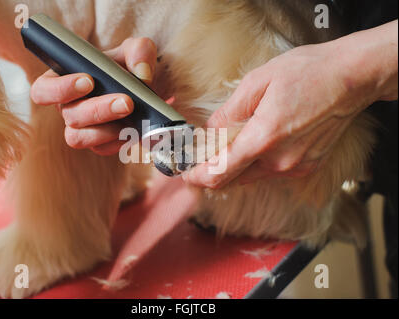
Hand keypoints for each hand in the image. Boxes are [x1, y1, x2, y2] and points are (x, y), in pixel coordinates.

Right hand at [30, 37, 157, 154]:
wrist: (149, 91)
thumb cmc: (131, 67)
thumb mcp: (136, 51)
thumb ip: (139, 50)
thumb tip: (142, 72)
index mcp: (64, 81)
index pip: (43, 89)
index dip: (59, 89)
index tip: (88, 81)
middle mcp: (68, 107)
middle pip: (69, 115)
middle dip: (98, 109)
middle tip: (126, 102)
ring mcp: (82, 129)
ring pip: (79, 138)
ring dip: (106, 129)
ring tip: (131, 118)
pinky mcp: (100, 144)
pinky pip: (102, 148)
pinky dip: (119, 141)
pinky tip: (135, 130)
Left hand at [183, 21, 397, 188]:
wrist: (350, 79)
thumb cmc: (306, 73)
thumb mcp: (257, 83)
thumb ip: (228, 113)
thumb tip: (207, 133)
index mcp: (263, 139)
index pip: (220, 172)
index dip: (198, 177)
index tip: (186, 174)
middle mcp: (280, 161)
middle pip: (233, 179)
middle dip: (212, 172)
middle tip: (200, 158)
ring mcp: (295, 167)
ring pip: (252, 176)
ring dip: (235, 166)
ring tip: (227, 145)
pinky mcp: (306, 167)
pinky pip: (271, 171)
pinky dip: (256, 162)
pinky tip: (257, 143)